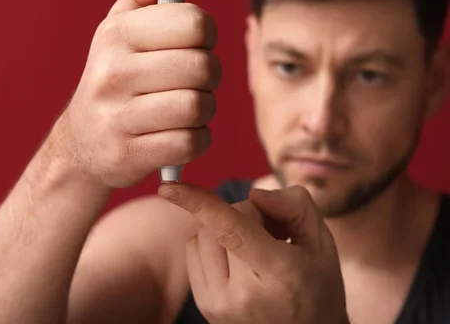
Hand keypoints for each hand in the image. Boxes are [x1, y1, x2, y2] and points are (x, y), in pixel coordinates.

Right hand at [49, 0, 220, 188]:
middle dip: (210, 76)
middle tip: (195, 81)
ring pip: (197, 107)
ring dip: (205, 109)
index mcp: (115, 34)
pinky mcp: (127, 155)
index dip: (206, 34)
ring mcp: (116, 118)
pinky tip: (182, 134)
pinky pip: (190, 143)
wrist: (83, 142)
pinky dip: (197, 140)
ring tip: (189, 108)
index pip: (194, 23)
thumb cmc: (115, 74)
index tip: (192, 45)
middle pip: (202, 67)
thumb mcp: (119, 24)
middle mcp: (111, 74)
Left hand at [159, 183, 347, 323]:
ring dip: (224, 228)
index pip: (232, 230)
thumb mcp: (322, 242)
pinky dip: (212, 244)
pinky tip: (238, 261)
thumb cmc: (316, 285)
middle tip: (271, 232)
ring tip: (254, 249)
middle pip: (220, 222)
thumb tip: (253, 195)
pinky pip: (193, 251)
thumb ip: (294, 206)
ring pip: (201, 234)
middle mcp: (244, 294)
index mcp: (280, 274)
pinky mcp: (205, 306)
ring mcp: (220, 304)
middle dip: (245, 214)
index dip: (200, 203)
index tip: (169, 187)